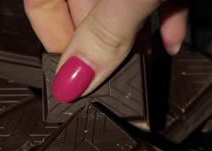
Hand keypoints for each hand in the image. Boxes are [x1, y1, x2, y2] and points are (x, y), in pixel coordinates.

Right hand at [24, 0, 187, 101]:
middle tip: (107, 82)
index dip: (49, 41)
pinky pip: (155, 0)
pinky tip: (171, 44)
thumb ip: (107, 32)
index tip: (69, 80)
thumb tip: (74, 82)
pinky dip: (163, 22)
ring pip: (120, 8)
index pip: (40, 2)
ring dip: (130, 42)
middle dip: (95, 48)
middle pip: (80, 10)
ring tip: (138, 70)